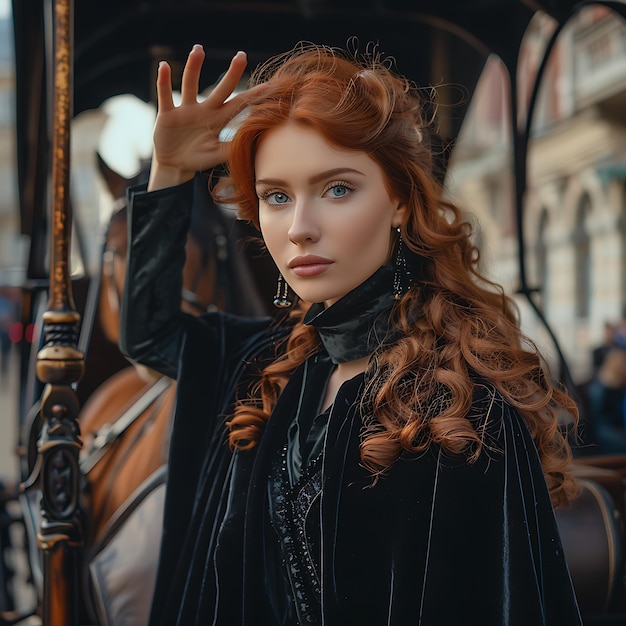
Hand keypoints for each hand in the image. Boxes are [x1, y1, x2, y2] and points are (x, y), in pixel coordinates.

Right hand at [149, 45, 256, 189]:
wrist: (174, 164)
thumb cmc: (199, 158)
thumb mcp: (216, 155)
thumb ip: (231, 148)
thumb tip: (252, 144)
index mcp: (218, 121)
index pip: (238, 105)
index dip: (252, 97)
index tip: (268, 86)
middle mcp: (204, 111)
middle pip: (220, 89)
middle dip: (232, 74)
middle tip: (242, 55)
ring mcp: (186, 110)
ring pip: (190, 84)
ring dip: (194, 67)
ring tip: (199, 49)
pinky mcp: (168, 114)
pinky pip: (165, 95)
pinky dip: (163, 81)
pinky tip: (165, 66)